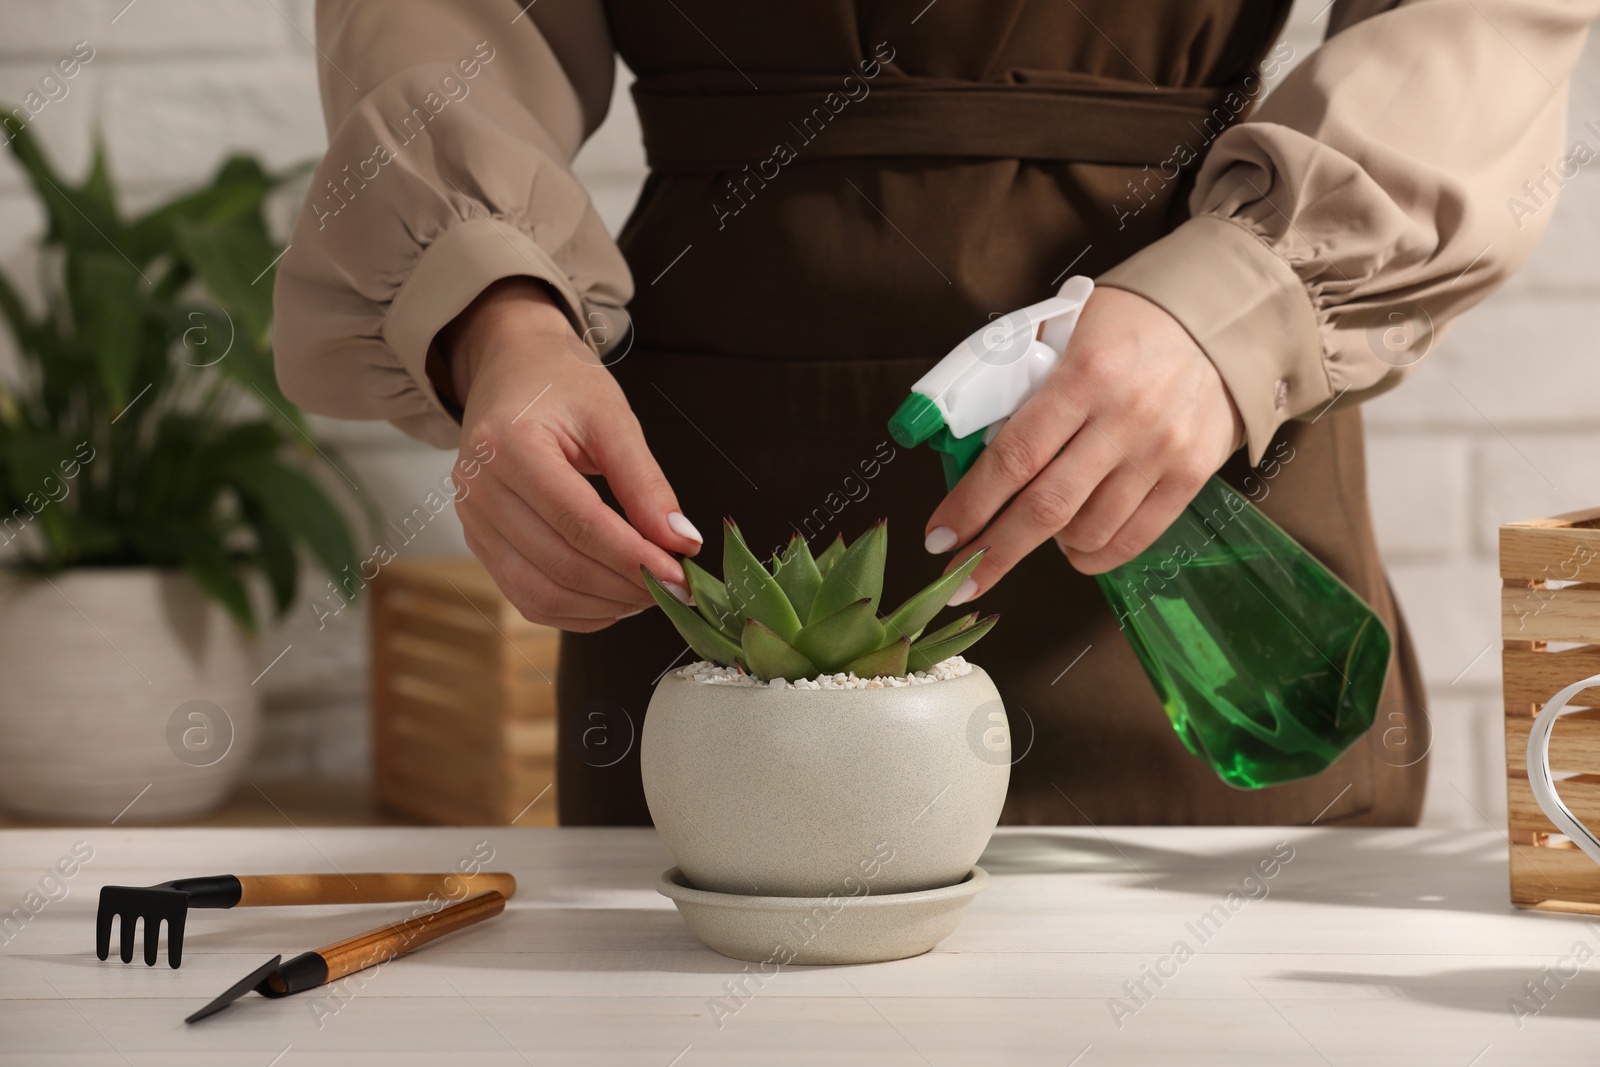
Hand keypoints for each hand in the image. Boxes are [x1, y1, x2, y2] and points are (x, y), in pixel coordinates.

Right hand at [443, 278, 700, 630]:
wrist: (509, 370)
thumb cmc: (561, 384)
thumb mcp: (612, 417)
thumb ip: (646, 482)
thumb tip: (682, 541)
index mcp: (509, 446)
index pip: (579, 522)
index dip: (634, 557)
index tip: (681, 575)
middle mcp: (479, 489)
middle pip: (560, 564)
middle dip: (625, 586)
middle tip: (675, 589)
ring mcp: (472, 521)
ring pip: (541, 593)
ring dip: (603, 606)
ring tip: (650, 594)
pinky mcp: (478, 543)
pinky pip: (527, 597)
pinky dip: (575, 611)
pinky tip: (614, 599)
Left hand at [923, 286, 1243, 598]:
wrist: (1218, 322)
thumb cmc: (1126, 326)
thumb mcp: (1065, 330)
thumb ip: (1019, 379)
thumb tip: (966, 440)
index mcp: (1083, 375)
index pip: (1014, 456)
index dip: (971, 505)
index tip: (939, 537)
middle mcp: (1124, 418)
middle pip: (1046, 507)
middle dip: (994, 551)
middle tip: (961, 578)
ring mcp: (1161, 452)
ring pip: (1088, 531)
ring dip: (1047, 546)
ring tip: (1031, 530)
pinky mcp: (1191, 476)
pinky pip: (1133, 539)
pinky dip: (1093, 555)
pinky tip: (1073, 547)